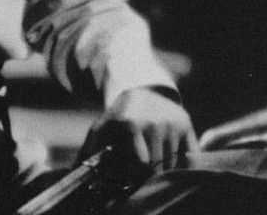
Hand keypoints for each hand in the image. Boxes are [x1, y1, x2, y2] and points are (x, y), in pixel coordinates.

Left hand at [82, 87, 198, 171]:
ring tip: (154, 163)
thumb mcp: (102, 128)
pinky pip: (190, 154)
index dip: (137, 173)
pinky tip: (173, 158)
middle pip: (157, 166)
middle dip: (150, 173)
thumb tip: (76, 170)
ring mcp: (172, 124)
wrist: (143, 92)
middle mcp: (153, 123)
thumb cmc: (120, 116)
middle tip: (143, 171)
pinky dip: (183, 161)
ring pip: (173, 163)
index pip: (141, 164)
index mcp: (130, 125)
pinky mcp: (186, 124)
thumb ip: (89, 149)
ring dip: (165, 168)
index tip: (132, 174)